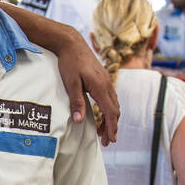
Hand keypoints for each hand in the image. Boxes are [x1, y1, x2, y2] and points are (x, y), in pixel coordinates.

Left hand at [0, 4, 119, 142]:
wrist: (71, 43)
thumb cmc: (69, 62)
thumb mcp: (71, 83)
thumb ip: (76, 101)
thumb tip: (78, 120)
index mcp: (101, 87)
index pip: (111, 112)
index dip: (111, 127)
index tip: (110, 140)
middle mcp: (107, 84)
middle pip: (115, 110)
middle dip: (112, 127)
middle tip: (106, 141)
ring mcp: (106, 80)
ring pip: (113, 104)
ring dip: (110, 119)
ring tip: (103, 132)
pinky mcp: (102, 78)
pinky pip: (110, 97)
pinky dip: (108, 109)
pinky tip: (102, 115)